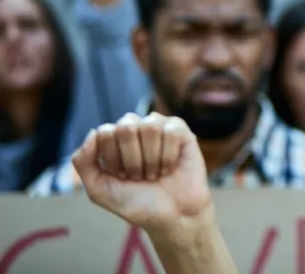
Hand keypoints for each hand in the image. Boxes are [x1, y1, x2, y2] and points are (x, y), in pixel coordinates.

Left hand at [72, 113, 212, 233]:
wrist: (170, 217)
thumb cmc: (135, 203)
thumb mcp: (99, 189)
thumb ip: (83, 162)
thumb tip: (93, 132)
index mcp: (114, 140)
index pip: (105, 132)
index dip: (112, 158)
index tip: (121, 177)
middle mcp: (136, 128)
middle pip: (126, 127)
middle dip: (131, 159)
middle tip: (138, 177)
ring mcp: (160, 128)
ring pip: (149, 127)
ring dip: (151, 159)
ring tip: (154, 174)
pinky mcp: (182, 132)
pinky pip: (171, 132)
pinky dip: (168, 156)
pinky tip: (169, 168)